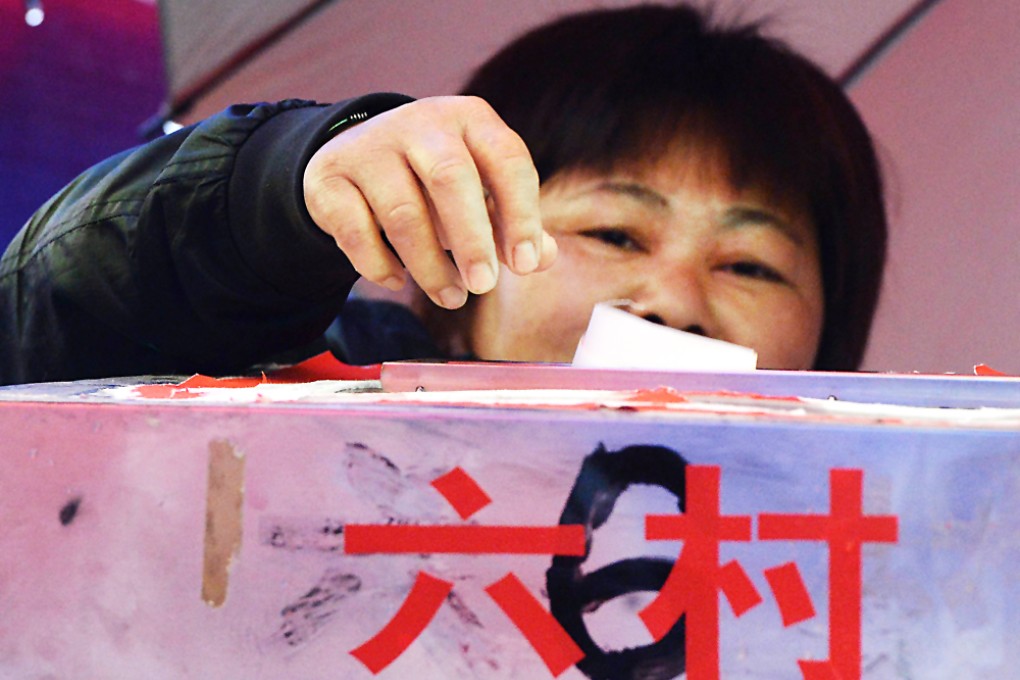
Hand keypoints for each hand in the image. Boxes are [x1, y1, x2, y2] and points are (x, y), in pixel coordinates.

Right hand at [304, 96, 556, 308]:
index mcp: (470, 119)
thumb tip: (543, 256)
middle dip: (472, 239)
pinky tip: (397, 281)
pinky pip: (356, 231)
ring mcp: (370, 146)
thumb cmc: (434, 180)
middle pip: (451, 178)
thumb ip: (512, 221)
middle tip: (483, 287)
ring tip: (450, 297)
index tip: (525, 264)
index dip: (521, 215)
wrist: (355, 156)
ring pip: (403, 213)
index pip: (506, 160)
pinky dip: (379, 265)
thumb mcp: (479, 190)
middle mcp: (420, 123)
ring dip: (430, 266)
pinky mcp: (329, 176)